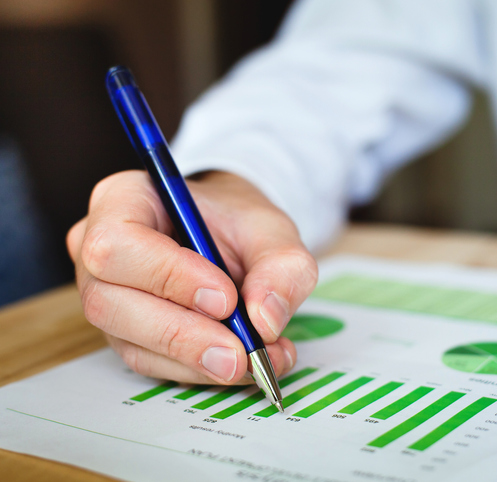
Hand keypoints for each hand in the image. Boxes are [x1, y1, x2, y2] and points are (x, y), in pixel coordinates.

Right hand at [66, 170, 317, 384]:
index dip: (168, 276)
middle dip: (182, 334)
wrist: (231, 240)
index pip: (118, 242)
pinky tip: (244, 364)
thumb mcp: (272, 230)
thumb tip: (266, 320)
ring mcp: (106, 297)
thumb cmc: (239, 223)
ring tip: (255, 360)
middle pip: (110, 302)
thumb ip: (280, 266)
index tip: (225, 299)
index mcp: (122, 200)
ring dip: (197, 360)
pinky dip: (201, 370)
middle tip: (240, 352)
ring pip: (131, 343)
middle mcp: (98, 250)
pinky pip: (153, 363)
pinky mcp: (126, 335)